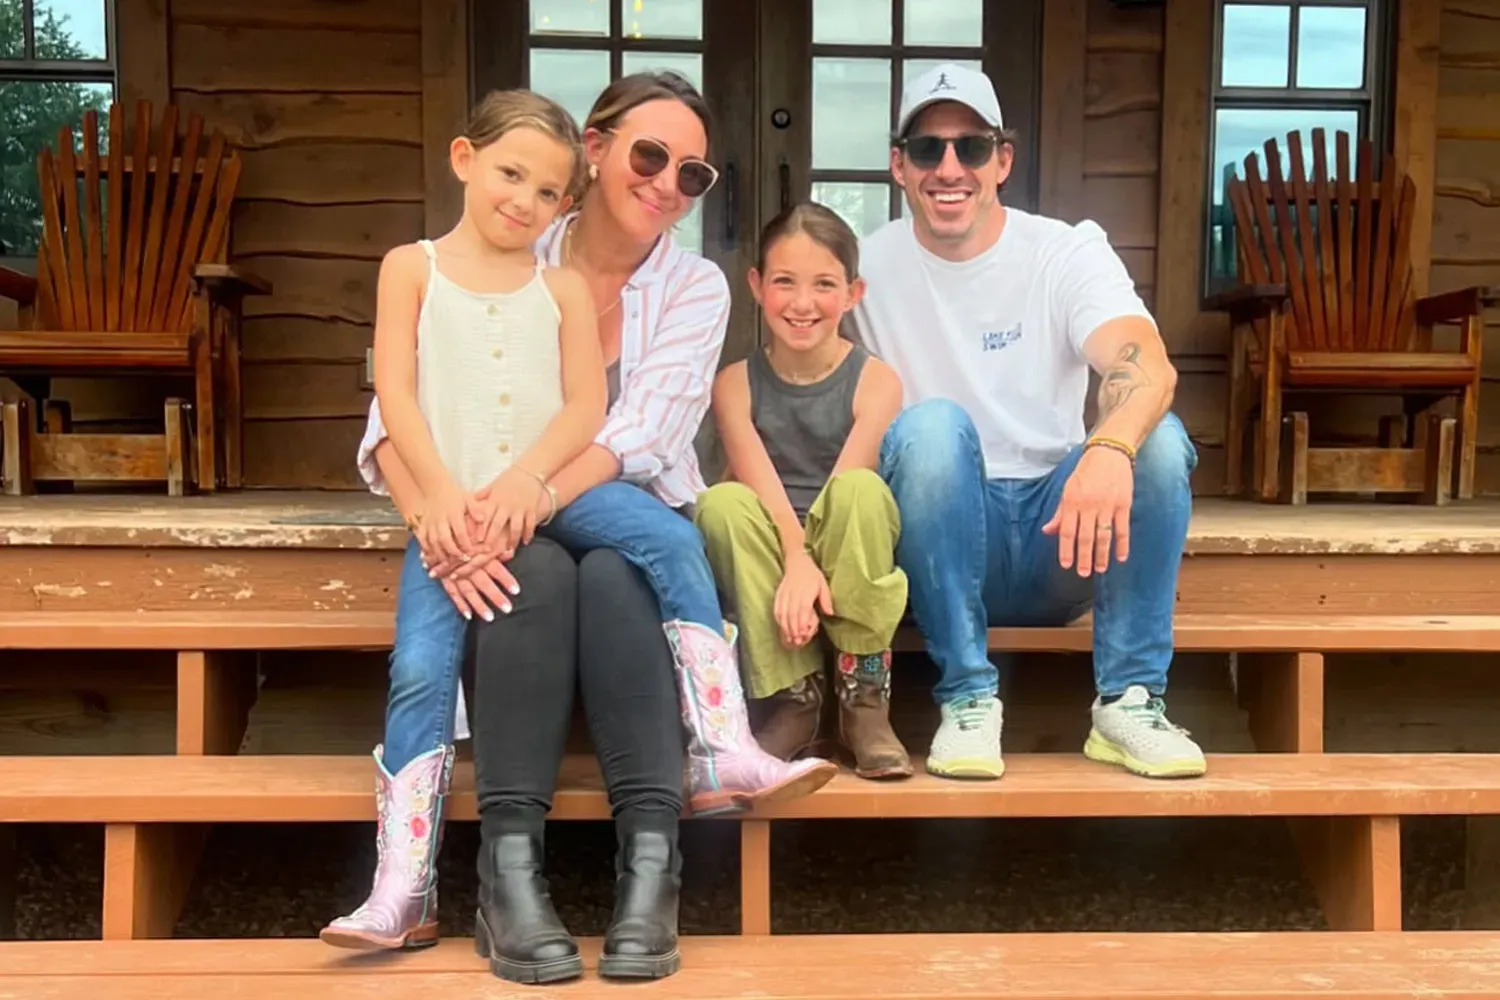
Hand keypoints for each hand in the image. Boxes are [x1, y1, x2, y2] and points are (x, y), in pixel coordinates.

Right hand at [418, 482, 476, 561]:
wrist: (436, 489)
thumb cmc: (457, 497)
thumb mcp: (469, 498)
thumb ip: (476, 509)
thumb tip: (482, 519)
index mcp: (453, 513)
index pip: (460, 531)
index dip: (466, 544)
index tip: (472, 553)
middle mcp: (440, 518)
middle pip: (445, 539)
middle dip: (453, 552)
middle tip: (461, 560)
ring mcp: (429, 522)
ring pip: (433, 541)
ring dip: (440, 553)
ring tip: (448, 562)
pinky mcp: (422, 525)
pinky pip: (421, 538)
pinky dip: (425, 548)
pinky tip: (430, 557)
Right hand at [421, 532, 519, 621]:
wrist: (435, 524)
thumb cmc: (462, 524)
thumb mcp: (479, 527)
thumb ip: (495, 539)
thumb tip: (511, 551)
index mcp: (477, 551)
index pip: (494, 568)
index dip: (505, 579)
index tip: (516, 590)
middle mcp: (466, 564)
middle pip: (483, 583)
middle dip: (495, 597)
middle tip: (508, 609)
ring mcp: (453, 572)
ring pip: (468, 591)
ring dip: (479, 605)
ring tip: (490, 618)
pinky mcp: (444, 576)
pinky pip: (451, 592)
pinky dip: (459, 604)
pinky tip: (468, 615)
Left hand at [472, 467, 545, 552]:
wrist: (530, 470)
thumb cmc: (509, 478)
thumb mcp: (493, 485)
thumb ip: (482, 495)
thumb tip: (470, 502)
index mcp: (495, 500)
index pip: (486, 517)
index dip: (481, 530)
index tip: (476, 542)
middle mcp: (506, 505)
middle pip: (498, 525)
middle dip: (492, 539)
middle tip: (487, 551)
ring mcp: (520, 508)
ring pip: (515, 528)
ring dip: (512, 540)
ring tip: (509, 549)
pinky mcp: (531, 509)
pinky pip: (530, 524)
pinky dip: (528, 534)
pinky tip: (526, 542)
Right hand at [774, 550, 832, 647]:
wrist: (797, 562)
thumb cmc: (812, 574)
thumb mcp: (823, 584)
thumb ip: (826, 599)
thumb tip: (830, 613)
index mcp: (806, 591)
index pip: (802, 609)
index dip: (801, 622)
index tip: (803, 633)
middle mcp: (794, 593)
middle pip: (791, 614)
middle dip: (793, 629)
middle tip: (796, 641)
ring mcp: (784, 594)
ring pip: (782, 613)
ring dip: (785, 626)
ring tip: (789, 637)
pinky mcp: (778, 595)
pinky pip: (776, 608)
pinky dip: (778, 619)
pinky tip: (782, 626)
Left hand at [1042, 444, 1133, 576]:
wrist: (1108, 454)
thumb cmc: (1085, 473)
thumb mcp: (1067, 489)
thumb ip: (1059, 513)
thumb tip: (1047, 531)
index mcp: (1072, 502)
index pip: (1067, 531)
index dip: (1066, 550)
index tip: (1066, 565)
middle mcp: (1089, 506)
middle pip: (1085, 537)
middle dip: (1084, 558)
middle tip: (1083, 573)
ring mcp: (1107, 506)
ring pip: (1104, 536)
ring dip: (1102, 555)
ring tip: (1100, 569)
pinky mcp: (1123, 504)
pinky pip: (1122, 528)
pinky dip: (1122, 544)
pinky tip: (1121, 557)